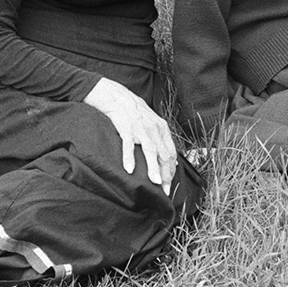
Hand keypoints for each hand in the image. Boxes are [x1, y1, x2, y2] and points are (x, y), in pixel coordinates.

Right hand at [84, 77, 175, 193]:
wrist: (116, 96)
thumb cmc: (133, 112)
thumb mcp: (151, 123)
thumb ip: (160, 139)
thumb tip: (169, 160)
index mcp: (162, 128)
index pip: (171, 153)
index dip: (171, 170)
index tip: (168, 184)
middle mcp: (154, 128)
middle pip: (164, 154)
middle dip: (165, 173)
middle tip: (163, 190)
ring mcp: (140, 128)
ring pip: (150, 150)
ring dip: (153, 168)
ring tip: (155, 183)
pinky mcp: (126, 127)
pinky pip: (128, 145)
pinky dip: (129, 158)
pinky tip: (129, 170)